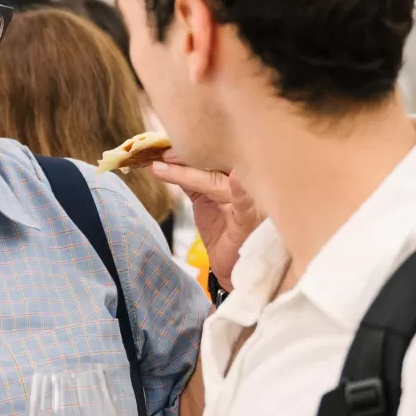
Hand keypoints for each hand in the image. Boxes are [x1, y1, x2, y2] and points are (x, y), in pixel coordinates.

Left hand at [151, 158, 260, 290]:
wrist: (233, 268)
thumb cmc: (224, 234)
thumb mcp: (204, 202)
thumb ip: (192, 181)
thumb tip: (168, 161)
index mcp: (238, 175)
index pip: (214, 154)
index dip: (189, 149)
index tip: (163, 148)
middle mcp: (248, 182)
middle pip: (217, 162)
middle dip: (187, 157)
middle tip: (163, 153)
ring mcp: (252, 198)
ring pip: (220, 180)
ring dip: (191, 173)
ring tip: (165, 166)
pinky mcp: (252, 217)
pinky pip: (245, 200)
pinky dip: (239, 188)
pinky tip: (234, 179)